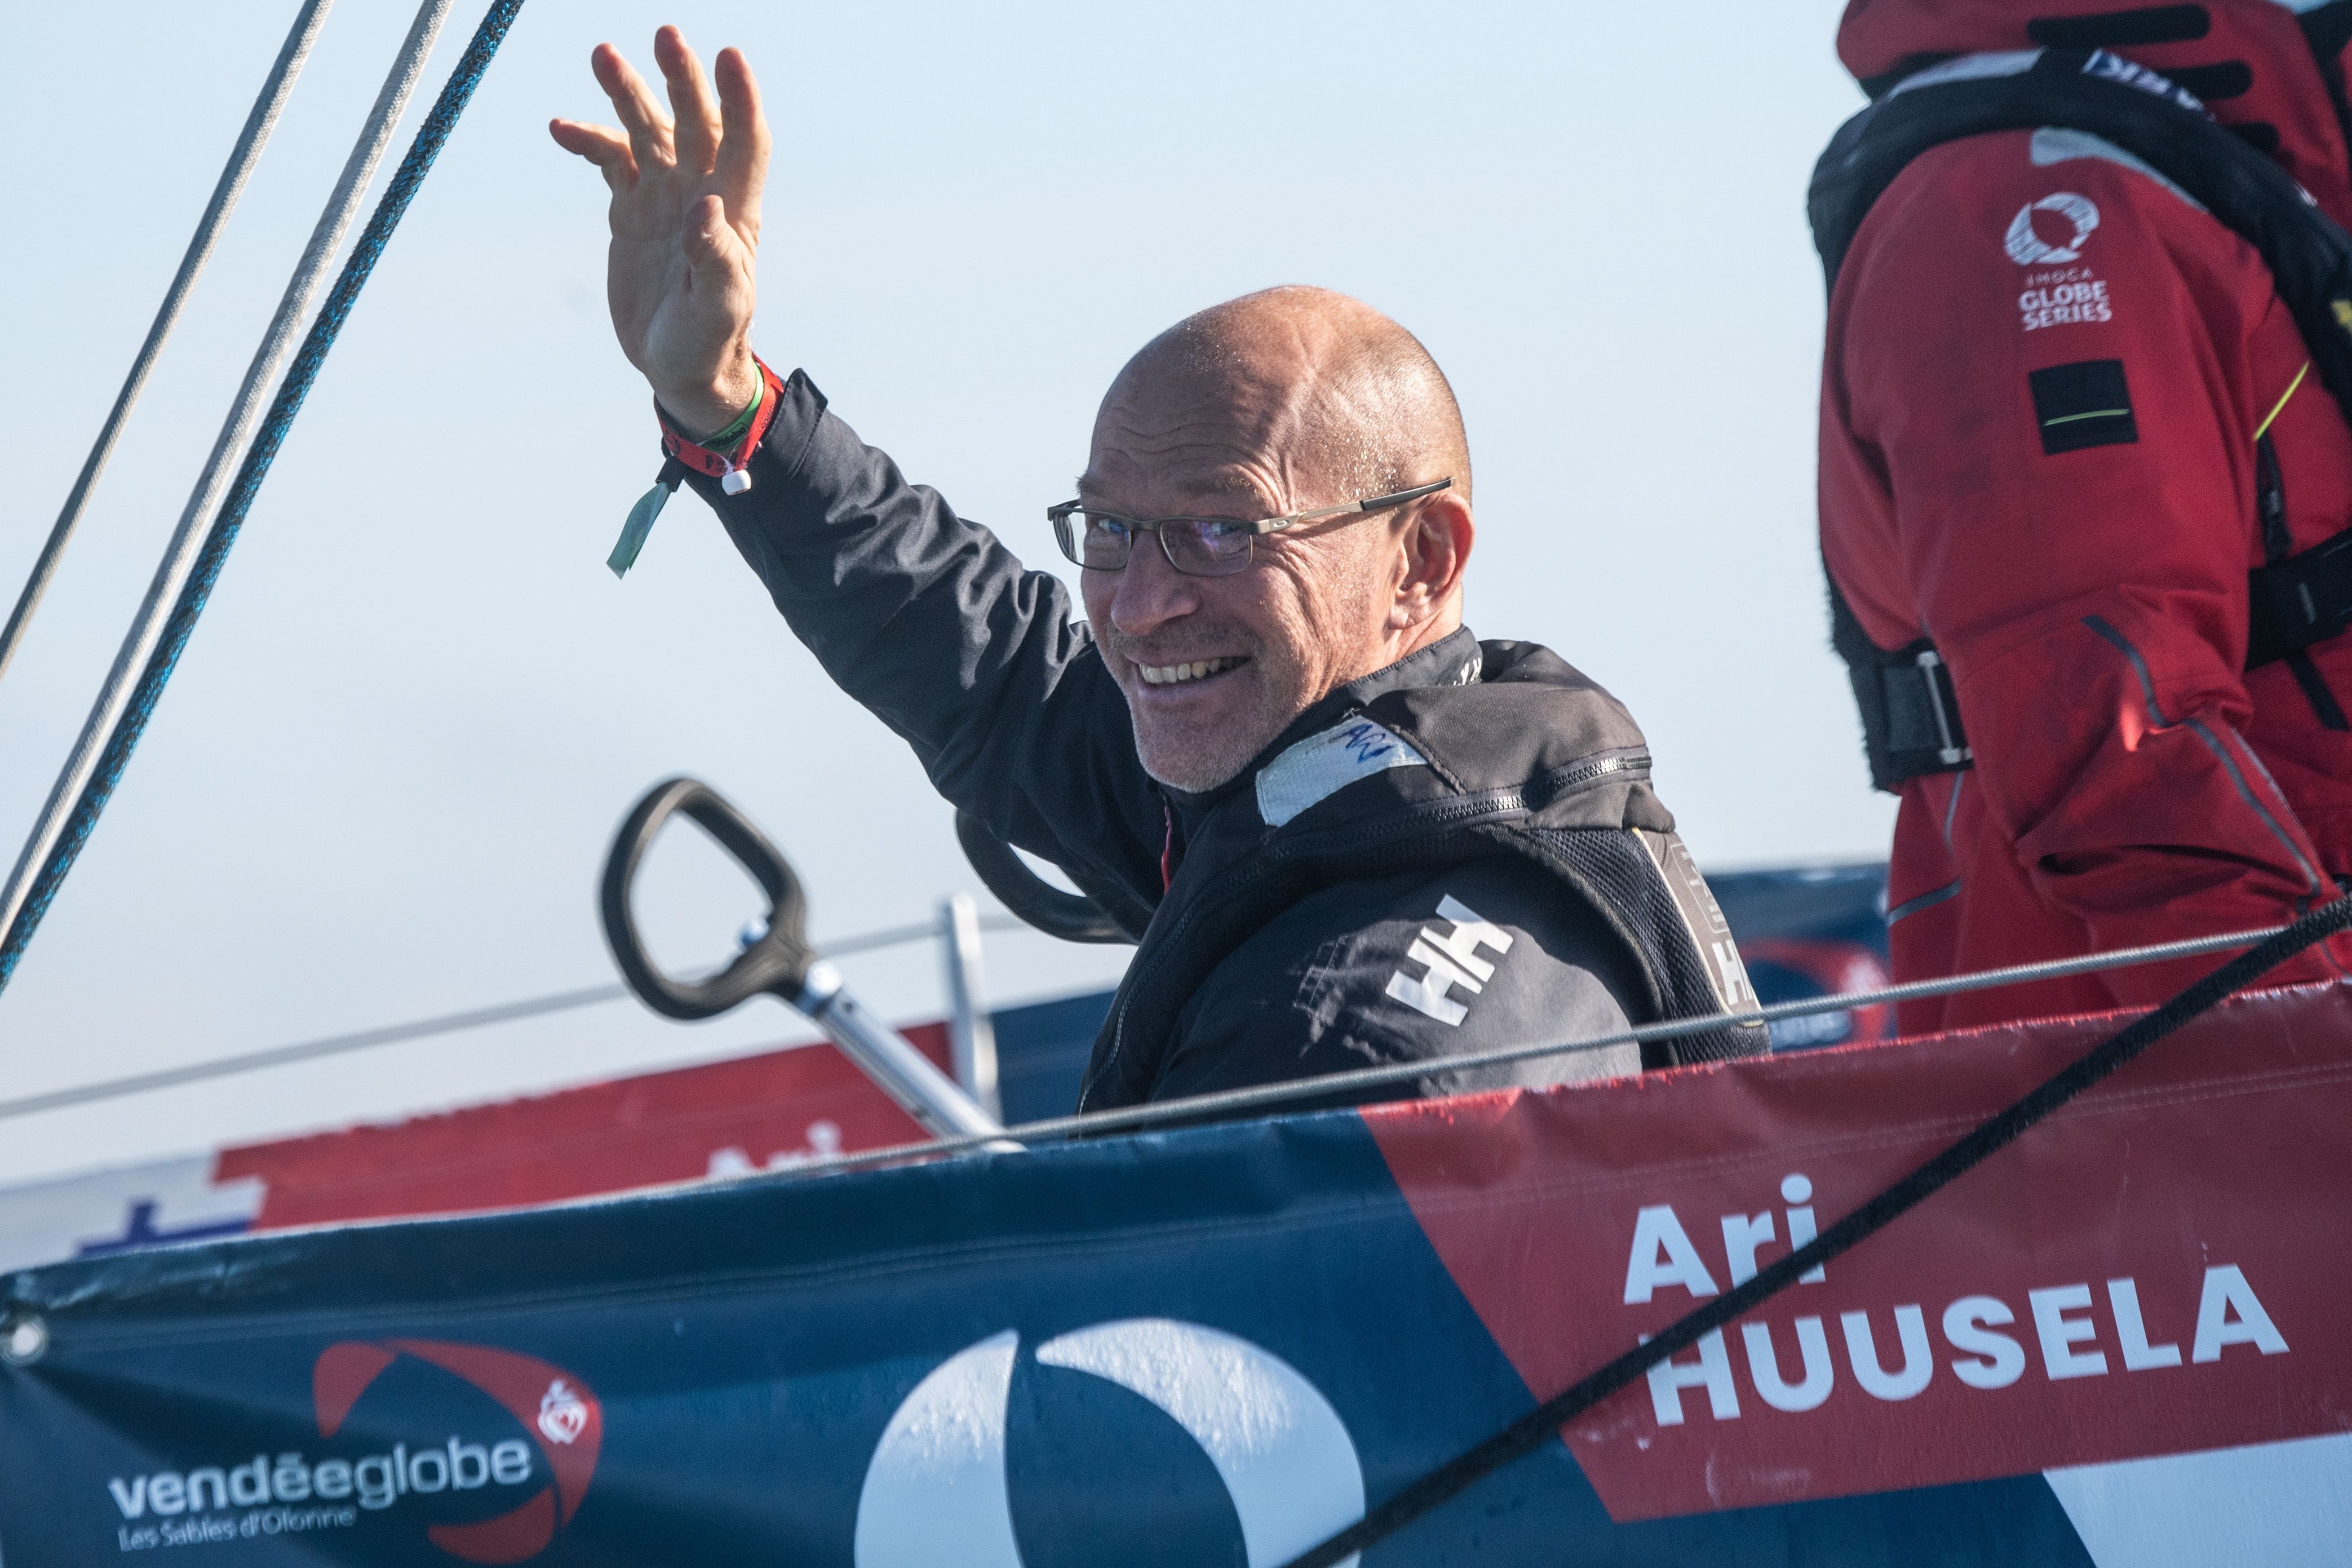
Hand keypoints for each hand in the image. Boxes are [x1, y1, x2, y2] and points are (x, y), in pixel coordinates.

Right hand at [550, 28, 769, 436]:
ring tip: (605, 56)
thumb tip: (706, 209)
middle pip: (695, 120)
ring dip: (629, 92)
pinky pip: (610, 160)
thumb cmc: (710, 341)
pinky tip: (561, 128)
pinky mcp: (630, 210)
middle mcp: (701, 192)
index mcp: (733, 211)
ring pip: (648, 129)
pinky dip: (588, 141)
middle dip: (681, 78)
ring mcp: (664, 197)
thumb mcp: (719, 310)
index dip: (740, 99)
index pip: (745, 141)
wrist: (679, 368)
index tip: (729, 56)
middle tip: (665, 35)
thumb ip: (716, 261)